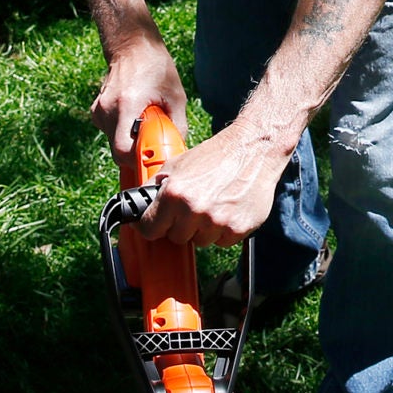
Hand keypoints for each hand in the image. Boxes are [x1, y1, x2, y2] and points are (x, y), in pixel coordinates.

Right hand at [91, 34, 185, 161]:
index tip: (153, 160)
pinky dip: (124, 132)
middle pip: (118, 151)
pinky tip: (135, 117)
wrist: (133, 46)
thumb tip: (179, 149)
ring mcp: (99, 111)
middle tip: (154, 142)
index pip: (122, 150)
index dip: (138, 161)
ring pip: (114, 143)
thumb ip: (178, 125)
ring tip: (145, 122)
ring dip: (131, 141)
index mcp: (126, 105)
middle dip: (137, 153)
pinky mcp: (97, 112)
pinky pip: (110, 133)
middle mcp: (107, 110)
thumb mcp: (175, 96)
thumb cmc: (156, 69)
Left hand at [141, 120, 287, 245]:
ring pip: (200, 241)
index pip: (150, 229)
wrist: (252, 150)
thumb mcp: (177, 164)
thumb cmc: (216, 155)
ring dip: (203, 229)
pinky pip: (222, 242)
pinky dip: (224, 230)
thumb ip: (155, 185)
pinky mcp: (237, 228)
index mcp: (175, 194)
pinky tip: (228, 209)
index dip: (152, 226)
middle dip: (182, 226)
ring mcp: (217, 222)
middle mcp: (194, 210)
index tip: (156, 225)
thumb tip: (139, 202)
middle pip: (176, 238)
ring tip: (213, 205)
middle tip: (193, 207)